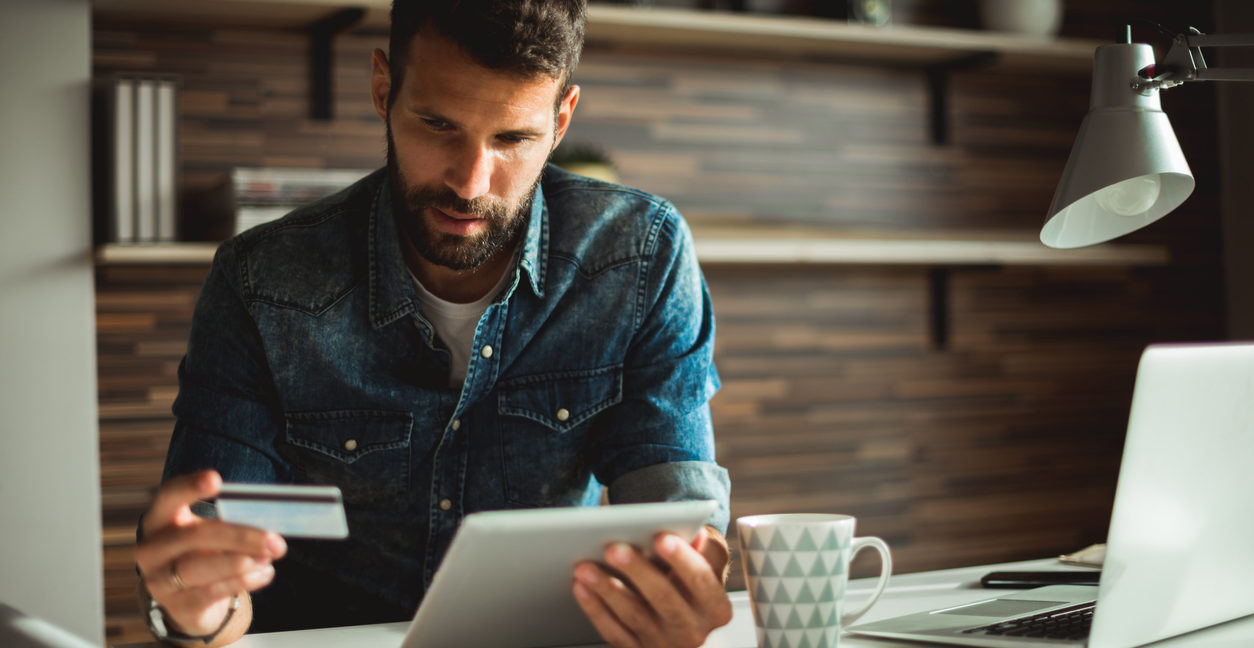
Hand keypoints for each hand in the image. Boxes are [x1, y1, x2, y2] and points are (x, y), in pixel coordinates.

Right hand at [134, 470, 285, 637]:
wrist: (191, 600)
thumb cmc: (205, 553)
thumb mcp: (212, 533)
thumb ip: (231, 522)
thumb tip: (268, 521)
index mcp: (160, 520)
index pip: (169, 496)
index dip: (190, 487)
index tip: (216, 478)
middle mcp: (152, 549)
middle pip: (195, 537)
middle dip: (239, 537)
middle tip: (274, 541)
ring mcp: (159, 581)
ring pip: (200, 568)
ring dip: (240, 563)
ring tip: (268, 558)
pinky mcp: (177, 606)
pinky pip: (211, 593)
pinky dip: (243, 582)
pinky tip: (264, 573)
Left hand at [572, 527, 732, 647]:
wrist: (683, 620)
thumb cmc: (692, 584)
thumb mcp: (711, 565)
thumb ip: (708, 550)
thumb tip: (700, 535)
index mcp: (716, 608)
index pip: (701, 580)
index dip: (681, 559)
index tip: (661, 537)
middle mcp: (693, 630)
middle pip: (664, 599)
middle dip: (637, 571)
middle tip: (614, 548)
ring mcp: (664, 644)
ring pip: (634, 616)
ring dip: (607, 589)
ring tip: (586, 566)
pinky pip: (613, 632)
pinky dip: (595, 609)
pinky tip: (582, 587)